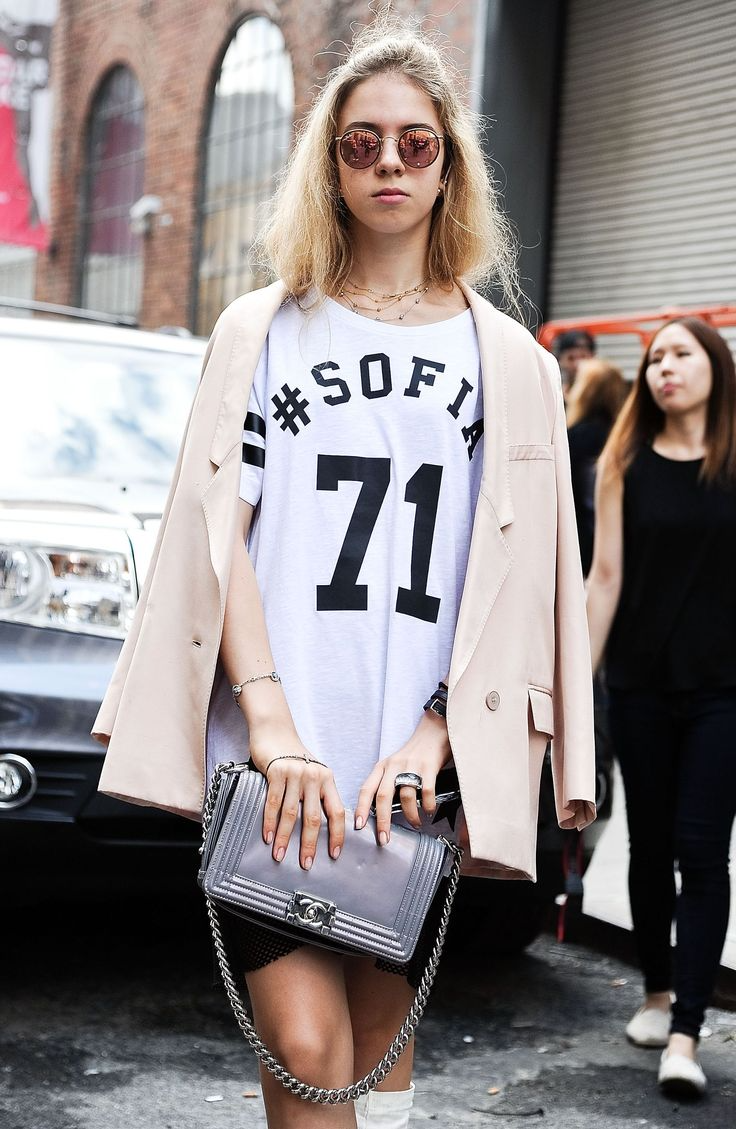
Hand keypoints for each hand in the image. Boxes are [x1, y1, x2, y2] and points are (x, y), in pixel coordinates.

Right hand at [249, 725, 344, 869]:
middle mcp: (314, 776)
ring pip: (291, 813)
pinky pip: (273, 802)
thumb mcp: (313, 772)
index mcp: (327, 779)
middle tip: (306, 864)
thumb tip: (322, 826)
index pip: (336, 811)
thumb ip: (317, 794)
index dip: (337, 835)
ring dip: (285, 838)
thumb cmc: (293, 754)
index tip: (334, 854)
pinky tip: (268, 836)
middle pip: (313, 817)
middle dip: (309, 844)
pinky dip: (270, 822)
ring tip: (280, 855)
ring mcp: (295, 774)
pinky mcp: (277, 771)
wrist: (274, 731)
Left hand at [354, 709, 450, 844]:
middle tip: (384, 839)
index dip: (360, 809)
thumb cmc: (414, 753)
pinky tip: (428, 811)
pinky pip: (427, 792)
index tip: (358, 827)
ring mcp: (411, 766)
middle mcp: (393, 766)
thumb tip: (380, 812)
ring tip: (415, 823)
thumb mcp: (394, 765)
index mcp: (382, 767)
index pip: (366, 789)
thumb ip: (387, 783)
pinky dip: (428, 805)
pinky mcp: (429, 767)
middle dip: (382, 821)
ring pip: (406, 796)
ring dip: (410, 815)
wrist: (434, 732)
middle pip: (383, 796)